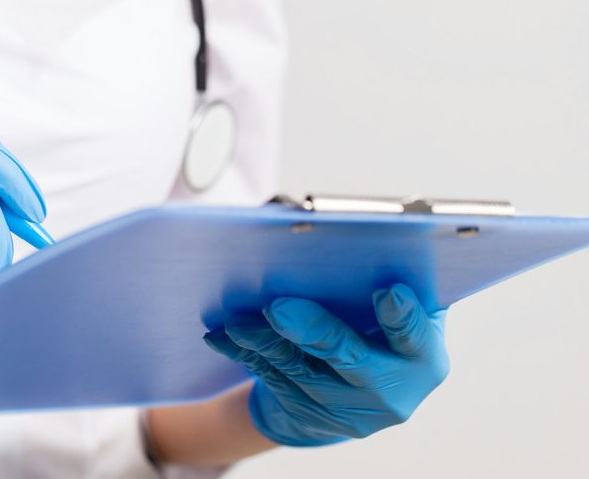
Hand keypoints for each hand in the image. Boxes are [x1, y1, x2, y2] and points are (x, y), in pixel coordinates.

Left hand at [204, 284, 448, 446]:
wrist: (359, 393)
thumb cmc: (381, 329)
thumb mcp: (400, 311)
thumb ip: (384, 277)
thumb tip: (340, 231)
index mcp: (423, 358)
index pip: (417, 338)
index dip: (403, 319)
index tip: (388, 292)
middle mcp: (391, 391)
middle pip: (350, 358)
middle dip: (313, 331)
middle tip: (278, 308)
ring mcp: (347, 409)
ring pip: (298, 370)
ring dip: (263, 341)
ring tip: (237, 320)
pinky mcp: (308, 414)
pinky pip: (270, 379)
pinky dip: (245, 353)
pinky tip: (222, 336)